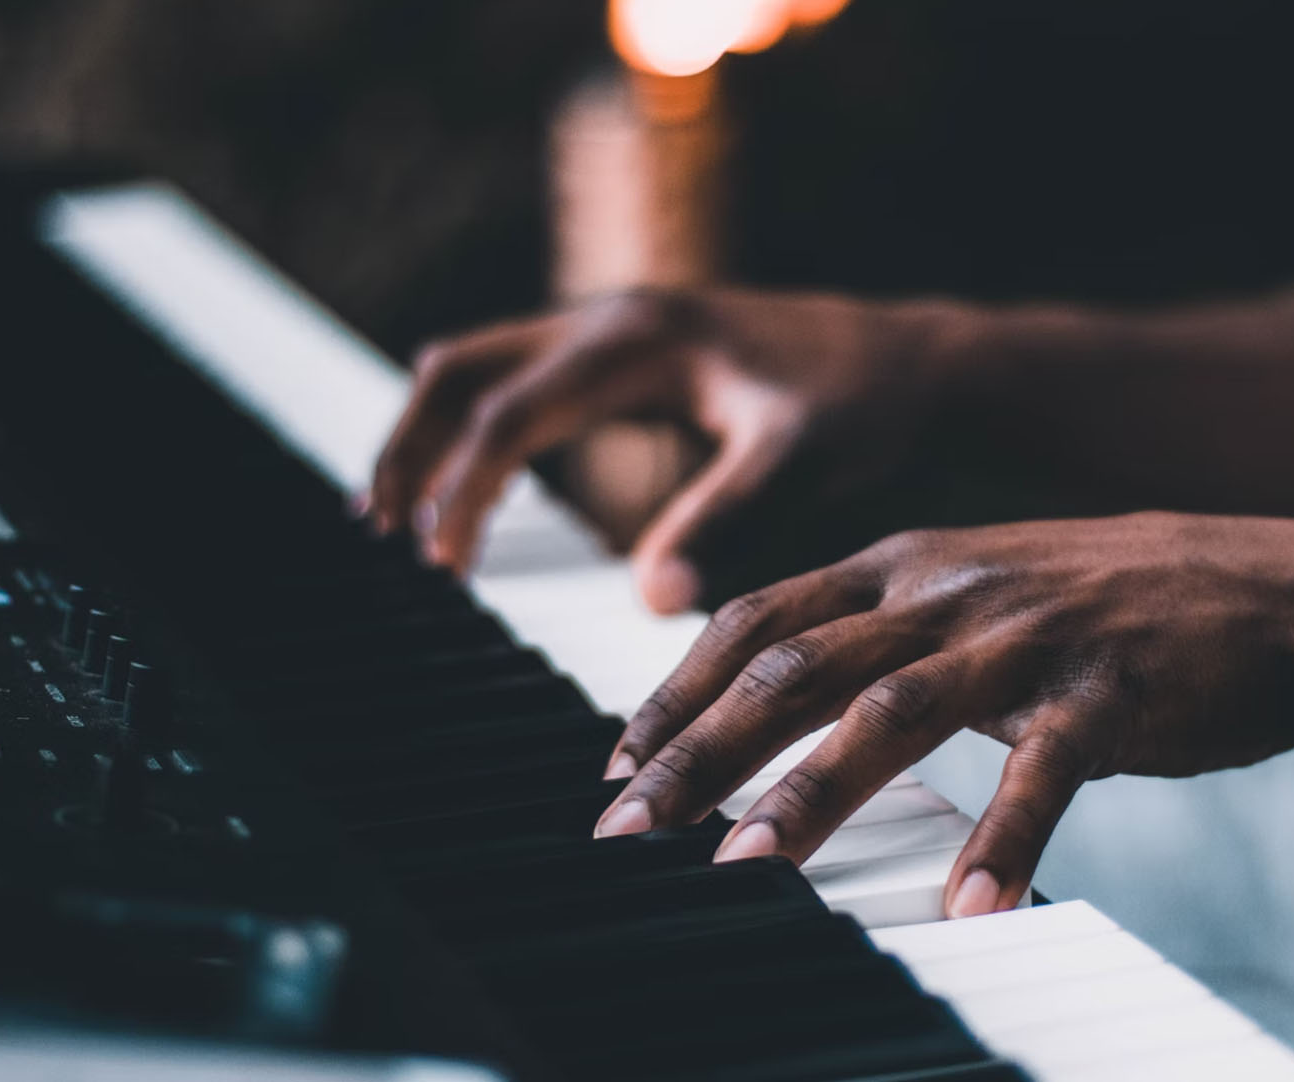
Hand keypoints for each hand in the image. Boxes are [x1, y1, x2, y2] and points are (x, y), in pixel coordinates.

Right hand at [368, 288, 969, 612]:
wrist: (913, 361)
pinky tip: (474, 488)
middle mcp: (611, 319)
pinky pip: (520, 379)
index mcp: (637, 340)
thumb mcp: (799, 462)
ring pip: (478, 365)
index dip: (461, 491)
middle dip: (409, 448)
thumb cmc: (864, 407)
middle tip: (380, 536)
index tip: (441, 569)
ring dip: (430, 434)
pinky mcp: (628, 352)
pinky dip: (477, 429)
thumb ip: (726, 521)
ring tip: (398, 519)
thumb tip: (651, 604)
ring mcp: (615, 328)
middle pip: (460, 370)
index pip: (506, 415)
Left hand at [594, 513, 1293, 916]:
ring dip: (809, 797)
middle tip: (627, 830)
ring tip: (743, 872)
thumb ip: (885, 630)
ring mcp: (1027, 637)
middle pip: (796, 669)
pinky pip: (1041, 774)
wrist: (1268, 591)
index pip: (762, 617)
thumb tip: (786, 688)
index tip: (622, 760)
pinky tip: (968, 911)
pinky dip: (1001, 843)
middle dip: (700, 751)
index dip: (682, 688)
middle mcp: (949, 591)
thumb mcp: (978, 589)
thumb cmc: (1107, 606)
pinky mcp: (1108, 693)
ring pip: (892, 714)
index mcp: (907, 565)